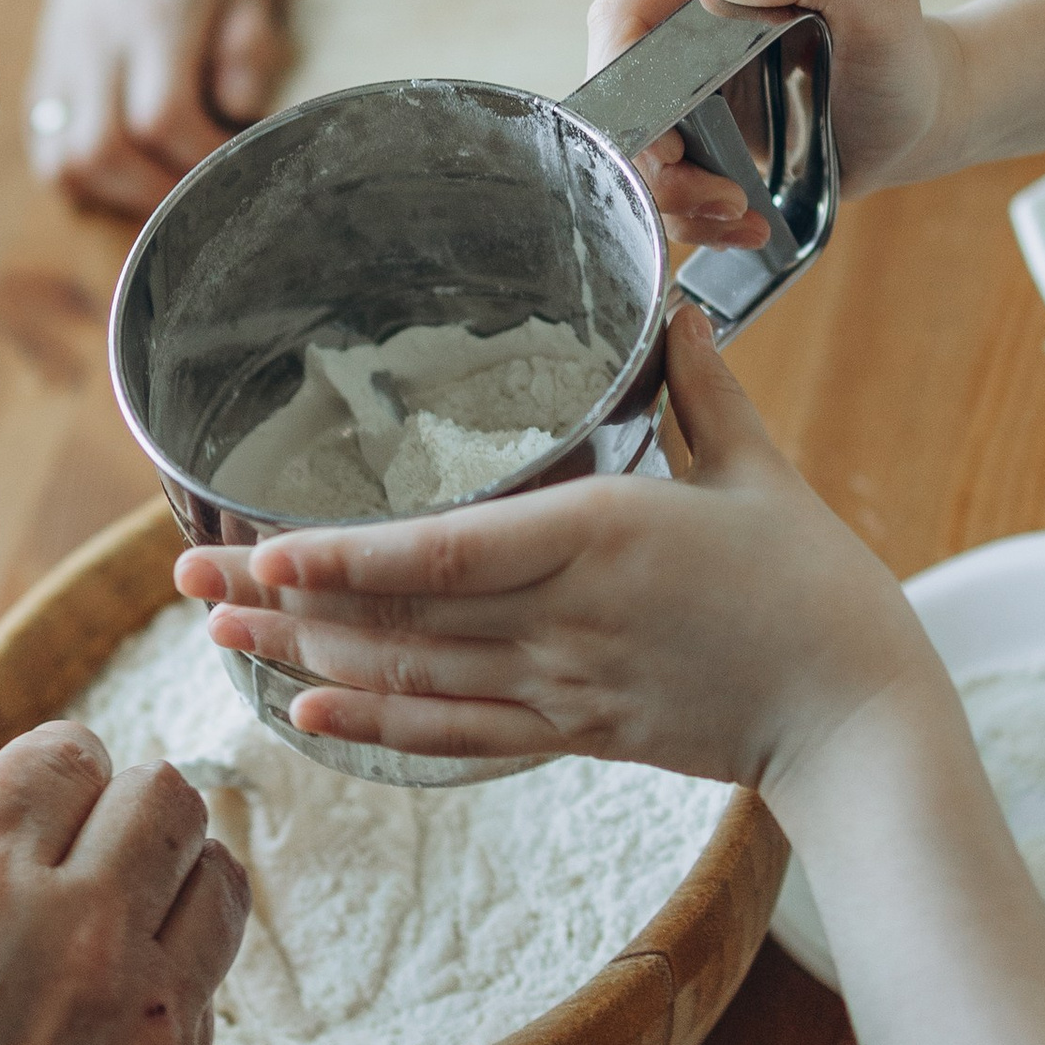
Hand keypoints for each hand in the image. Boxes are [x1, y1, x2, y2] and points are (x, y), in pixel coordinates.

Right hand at [0, 724, 245, 1044]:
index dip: (54, 766)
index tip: (42, 793)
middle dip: (129, 805)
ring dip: (180, 876)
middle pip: (165, 794)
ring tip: (131, 914)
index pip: (62, 753)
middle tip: (95, 847)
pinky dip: (182, 976)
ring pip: (219, 876)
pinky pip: (212, 987)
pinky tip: (128, 1012)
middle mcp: (74, 935)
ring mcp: (144, 1018)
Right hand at [28, 0, 285, 216]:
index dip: (203, 158)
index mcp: (154, 18)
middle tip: (203, 199)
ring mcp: (62, 66)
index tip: (239, 166)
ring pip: (65, 161)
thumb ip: (251, 42)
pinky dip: (79, 184)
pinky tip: (120, 183)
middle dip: (159, 193)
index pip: (164, 115)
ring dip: (116, 197)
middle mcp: (98, 45)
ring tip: (163, 198)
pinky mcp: (43, 81)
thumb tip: (241, 108)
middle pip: (104, 149)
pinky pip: (43, 153)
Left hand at [176, 304, 939, 784]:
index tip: (264, 546)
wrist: (855, 717)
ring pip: (411, 681)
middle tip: (189, 579)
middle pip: (399, 620)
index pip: (443, 556)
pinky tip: (312, 713)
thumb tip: (673, 304)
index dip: (344, 559)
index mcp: (600, 540)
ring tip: (221, 633)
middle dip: (285, 601)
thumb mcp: (756, 470)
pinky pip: (457, 739)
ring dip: (308, 657)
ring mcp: (562, 688)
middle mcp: (562, 622)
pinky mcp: (573, 733)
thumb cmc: (817, 587)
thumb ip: (699, 389)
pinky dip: (379, 729)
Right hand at [588, 0, 967, 252]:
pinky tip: (743, 221)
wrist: (918, 115)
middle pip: (613, 88)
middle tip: (714, 196)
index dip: (622, 89)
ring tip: (737, 213)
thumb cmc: (903, 55)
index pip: (621, 17)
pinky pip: (659, 171)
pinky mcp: (691, 118)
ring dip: (670, 196)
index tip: (668, 150)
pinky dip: (689, 211)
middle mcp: (684, 6)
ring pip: (629, 140)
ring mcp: (682, 67)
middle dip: (649, 158)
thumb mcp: (877, 3)